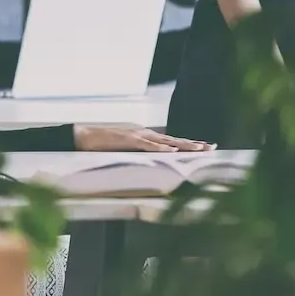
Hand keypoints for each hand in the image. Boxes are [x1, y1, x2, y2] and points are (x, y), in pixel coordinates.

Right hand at [74, 125, 212, 153]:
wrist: (83, 136)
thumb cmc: (103, 145)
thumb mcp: (126, 149)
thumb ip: (139, 153)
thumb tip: (151, 161)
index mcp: (146, 137)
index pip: (172, 142)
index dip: (189, 144)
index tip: (206, 147)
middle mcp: (146, 134)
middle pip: (174, 140)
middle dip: (193, 144)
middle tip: (212, 147)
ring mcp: (138, 135)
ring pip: (165, 141)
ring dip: (183, 146)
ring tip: (199, 149)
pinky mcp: (128, 140)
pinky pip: (147, 146)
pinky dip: (160, 149)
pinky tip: (172, 152)